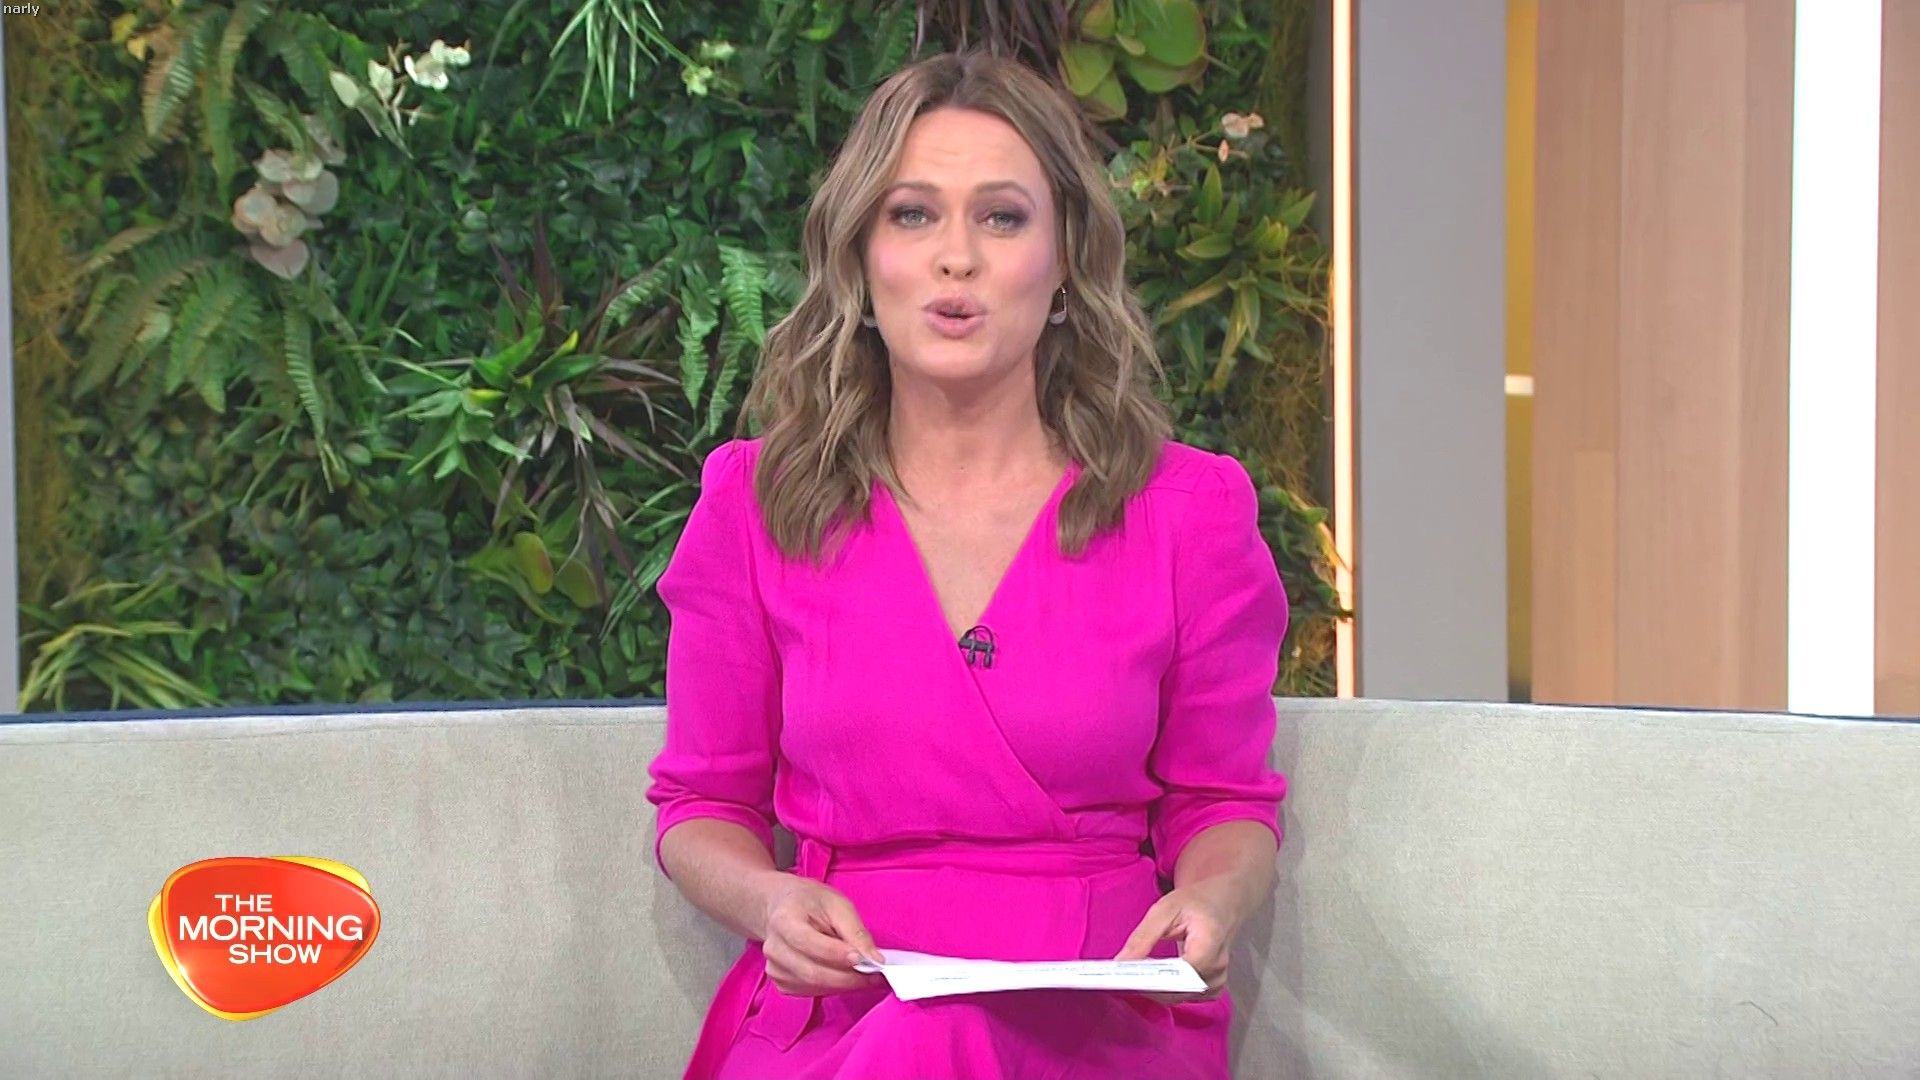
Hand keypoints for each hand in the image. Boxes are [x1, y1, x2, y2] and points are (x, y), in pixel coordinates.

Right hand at [759, 875, 888, 997]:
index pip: (810, 944)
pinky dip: (833, 988)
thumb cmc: (810, 902)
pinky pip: (811, 992)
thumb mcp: (837, 904)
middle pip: (813, 973)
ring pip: (814, 986)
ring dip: (844, 985)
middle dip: (848, 978)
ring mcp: (775, 969)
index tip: (866, 959)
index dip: (838, 955)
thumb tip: (874, 959)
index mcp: (784, 921)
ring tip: (865, 976)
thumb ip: (855, 931)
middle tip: (875, 976)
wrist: (781, 908)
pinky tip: (845, 977)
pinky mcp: (781, 983)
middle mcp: (774, 949)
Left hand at [1112, 885, 1235, 1003]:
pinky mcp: (1212, 986)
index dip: (1154, 981)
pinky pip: (1187, 997)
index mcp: (1209, 943)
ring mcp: (1218, 979)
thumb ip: (1143, 937)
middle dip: (1150, 987)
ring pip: (1182, 997)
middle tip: (1125, 977)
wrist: (1220, 903)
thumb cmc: (1196, 902)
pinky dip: (1169, 992)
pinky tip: (1155, 980)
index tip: (1129, 979)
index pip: (1181, 974)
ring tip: (1138, 976)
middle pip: (1181, 990)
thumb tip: (1121, 962)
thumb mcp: (1165, 909)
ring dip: (1158, 991)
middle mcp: (1218, 966)